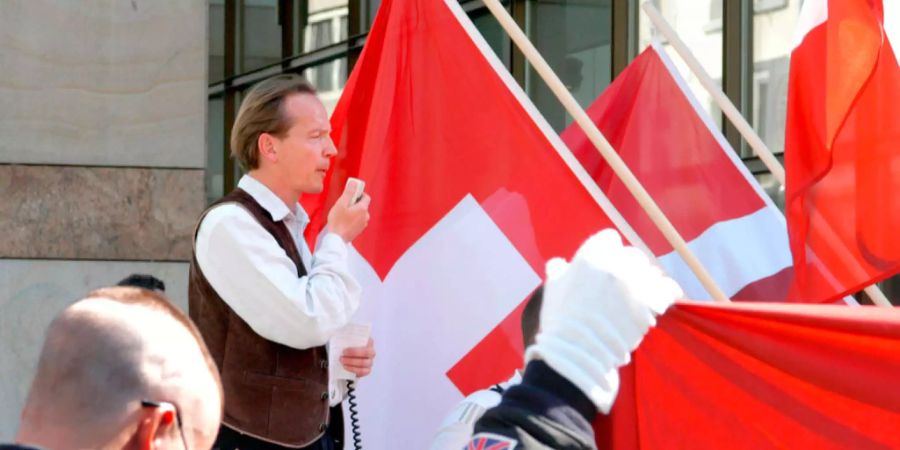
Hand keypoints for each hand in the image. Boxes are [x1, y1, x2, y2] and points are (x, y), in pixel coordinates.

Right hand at [326, 181, 370, 241]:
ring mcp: (363, 224)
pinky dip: (353, 218)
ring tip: (343, 214)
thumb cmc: (338, 222)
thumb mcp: (341, 204)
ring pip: (360, 213)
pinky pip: (358, 220)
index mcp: (363, 209)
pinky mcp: (359, 230)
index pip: (366, 197)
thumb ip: (349, 192)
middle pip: (363, 205)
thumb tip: (354, 183)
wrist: (336, 239)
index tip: (351, 193)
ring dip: (353, 211)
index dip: (359, 193)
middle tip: (344, 204)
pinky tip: (344, 221)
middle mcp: (365, 216)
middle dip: (354, 202)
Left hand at [340, 338, 374, 378]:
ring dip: (352, 362)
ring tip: (342, 361)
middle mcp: (371, 351)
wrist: (345, 357)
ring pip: (364, 363)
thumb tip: (338, 332)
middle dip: (354, 354)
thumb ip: (344, 336)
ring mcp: (370, 361)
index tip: (344, 349)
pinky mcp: (367, 370)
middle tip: (342, 354)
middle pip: (367, 353)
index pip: (368, 341)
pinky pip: (362, 371)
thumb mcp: (345, 339)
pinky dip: (353, 369)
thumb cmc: (346, 347)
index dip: (357, 346)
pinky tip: (345, 367)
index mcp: (368, 341)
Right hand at [525, 229, 681, 412]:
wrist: (578, 351)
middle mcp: (616, 264)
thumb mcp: (552, 288)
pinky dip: (666, 292)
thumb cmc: (560, 320)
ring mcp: (635, 283)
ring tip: (640, 295)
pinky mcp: (651, 302)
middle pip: (632, 255)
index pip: (609, 239)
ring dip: (646, 281)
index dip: (607, 251)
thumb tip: (560, 263)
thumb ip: (558, 270)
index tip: (605, 264)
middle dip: (628, 267)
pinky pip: (668, 288)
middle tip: (623, 284)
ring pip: (651, 271)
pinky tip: (661, 299)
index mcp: (591, 255)